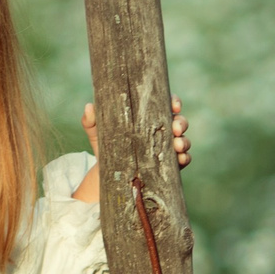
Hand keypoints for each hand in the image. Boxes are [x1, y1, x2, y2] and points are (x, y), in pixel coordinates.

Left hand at [74, 97, 190, 201]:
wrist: (106, 172)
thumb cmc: (105, 144)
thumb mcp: (97, 131)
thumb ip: (91, 120)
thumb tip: (89, 107)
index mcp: (148, 117)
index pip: (165, 104)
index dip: (174, 101)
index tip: (173, 104)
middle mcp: (162, 130)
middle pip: (179, 122)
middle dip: (181, 123)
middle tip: (175, 128)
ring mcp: (167, 147)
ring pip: (183, 140)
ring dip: (184, 142)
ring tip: (177, 145)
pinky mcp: (169, 165)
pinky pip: (183, 160)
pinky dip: (185, 158)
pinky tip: (180, 159)